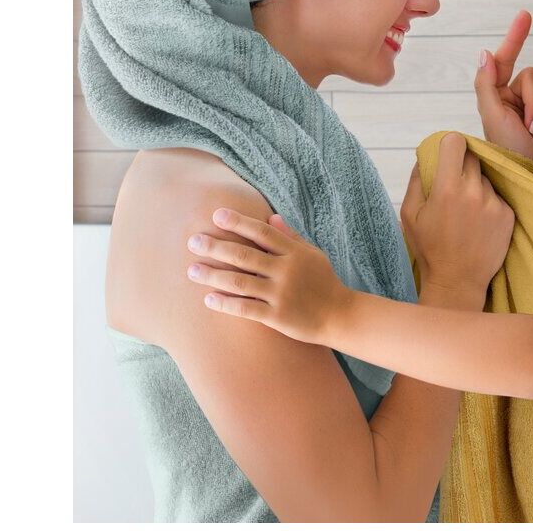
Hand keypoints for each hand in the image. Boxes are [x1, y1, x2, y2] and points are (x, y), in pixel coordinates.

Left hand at [187, 209, 355, 344]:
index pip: (262, 233)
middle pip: (245, 255)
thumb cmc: (324, 282)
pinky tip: (208, 299)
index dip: (239, 222)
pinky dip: (226, 303)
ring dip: (213, 275)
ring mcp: (282, 294)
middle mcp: (286, 271)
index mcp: (294, 253)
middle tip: (193, 241)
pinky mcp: (278, 316)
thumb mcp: (312, 254)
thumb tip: (271, 216)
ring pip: (240, 282)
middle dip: (217, 247)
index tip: (217, 215)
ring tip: (192, 270)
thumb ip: (291, 236)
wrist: (340, 316)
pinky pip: (246, 309)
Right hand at [401, 131, 515, 293]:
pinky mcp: (508, 214)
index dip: (449, 145)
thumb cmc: (429, 248)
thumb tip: (425, 155)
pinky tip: (477, 223)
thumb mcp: (410, 213)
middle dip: (462, 165)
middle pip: (472, 156)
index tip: (446, 154)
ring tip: (465, 212)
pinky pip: (497, 196)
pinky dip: (488, 203)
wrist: (457, 281)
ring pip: (485, 178)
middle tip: (453, 185)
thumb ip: (417, 179)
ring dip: (475, 186)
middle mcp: (474, 191)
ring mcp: (494, 203)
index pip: (455, 142)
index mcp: (447, 188)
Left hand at [473, 9, 532, 175]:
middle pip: (531, 74)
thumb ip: (487, 84)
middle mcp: (512, 97)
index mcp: (494, 95)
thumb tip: (484, 52)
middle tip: (529, 124)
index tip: (525, 16)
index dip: (514, 37)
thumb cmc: (510, 151)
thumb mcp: (493, 116)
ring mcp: (532, 105)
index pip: (503, 59)